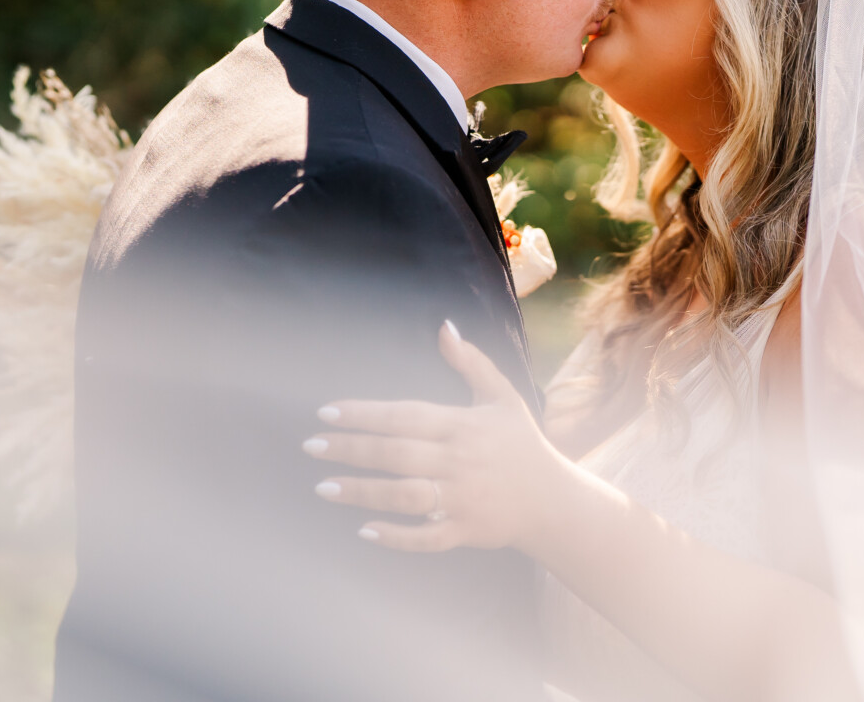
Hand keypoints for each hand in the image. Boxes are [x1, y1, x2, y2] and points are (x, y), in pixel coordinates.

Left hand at [302, 320, 572, 554]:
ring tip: (323, 487)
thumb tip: (444, 326)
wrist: (552, 500)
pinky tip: (364, 528)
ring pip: (404, 496)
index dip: (364, 413)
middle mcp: (459, 461)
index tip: (326, 412)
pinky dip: (396, 535)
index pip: (404, 416)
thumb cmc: (520, 442)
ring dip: (361, 492)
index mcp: (463, 425)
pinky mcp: (465, 530)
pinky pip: (425, 537)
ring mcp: (462, 498)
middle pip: (396, 454)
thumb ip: (470, 362)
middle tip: (311, 445)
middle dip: (350, 449)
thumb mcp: (501, 395)